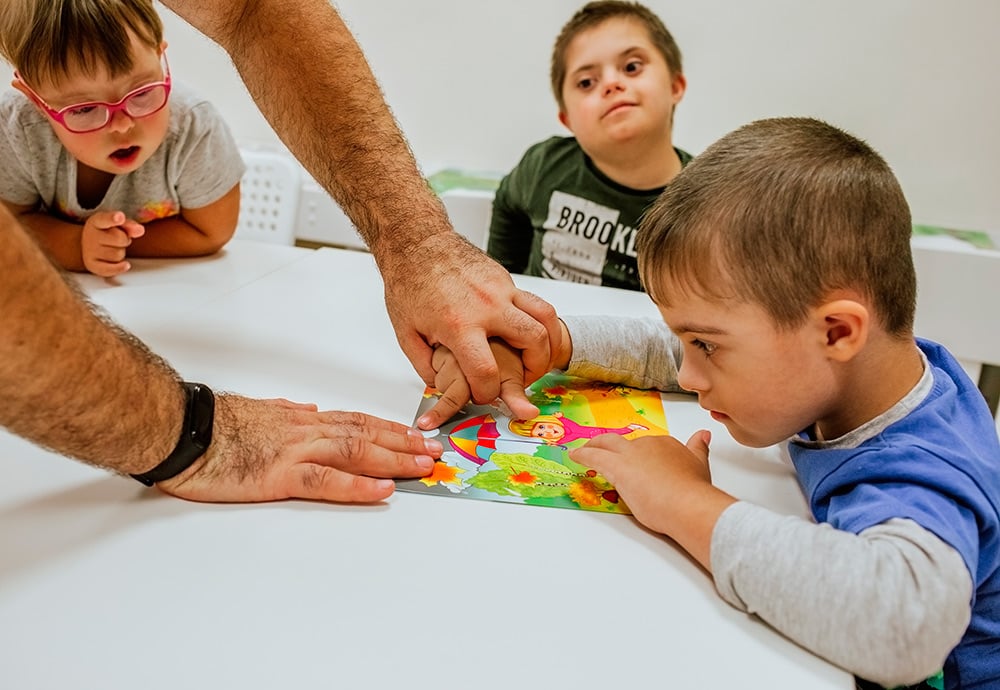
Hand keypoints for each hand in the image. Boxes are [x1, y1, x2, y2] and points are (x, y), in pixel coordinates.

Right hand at [81, 210, 144, 276]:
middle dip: (124, 239)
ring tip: (114, 248)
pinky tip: (124, 264)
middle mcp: (90, 235)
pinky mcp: (92, 265)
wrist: (89, 244)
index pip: (105, 219)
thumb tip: (140, 230)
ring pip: (118, 255)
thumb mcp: (118, 224)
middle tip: (118, 239)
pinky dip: (119, 268)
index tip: (120, 217)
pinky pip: (110, 269)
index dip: (113, 218)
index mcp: (97, 221)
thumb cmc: (107, 232)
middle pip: (119, 239)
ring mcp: (89, 251)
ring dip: (121, 253)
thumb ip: (130, 225)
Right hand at [158, 396, 441, 502]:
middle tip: (435, 451)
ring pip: (356, 452)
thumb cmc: (209, 424)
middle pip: (366, 434)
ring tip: (424, 467)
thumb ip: (284, 412)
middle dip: (404, 443)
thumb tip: (305, 409)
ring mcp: (295, 451)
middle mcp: (305, 430)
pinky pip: (326, 481)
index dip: (389, 429)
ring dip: (395, 459)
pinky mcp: (279, 475)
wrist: (177, 428)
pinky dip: (357, 486)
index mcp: (300, 419)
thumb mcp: (255, 410)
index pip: (355, 421)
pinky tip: (382, 491)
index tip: (415, 435)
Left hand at [381, 233, 560, 414]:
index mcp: (459, 325)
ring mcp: (501, 289)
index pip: (486, 372)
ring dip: (549, 342)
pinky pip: (534, 303)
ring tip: (536, 357)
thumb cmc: (409, 284)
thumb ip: (426, 365)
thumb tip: (441, 385)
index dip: (487, 393)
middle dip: (535, 369)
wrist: (416, 242)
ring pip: (546, 317)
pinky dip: (539, 322)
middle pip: (534, 342)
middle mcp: (487, 305)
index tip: (483, 394)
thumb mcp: (406, 333)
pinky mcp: (506, 279)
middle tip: (524, 378)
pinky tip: (526, 334)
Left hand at [569, 430, 734, 570]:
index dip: (636, 454)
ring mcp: (631, 455)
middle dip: (609, 444)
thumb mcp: (700, 465)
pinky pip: (594, 457)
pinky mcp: (617, 467)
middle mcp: (647, 445)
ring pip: (606, 445)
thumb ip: (698, 449)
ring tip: (583, 452)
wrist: (687, 503)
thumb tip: (703, 434)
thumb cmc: (693, 491)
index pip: (646, 447)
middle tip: (599, 447)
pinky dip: (583, 455)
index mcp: (666, 445)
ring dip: (593, 447)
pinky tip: (575, 456)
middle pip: (622, 442)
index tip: (631, 460)